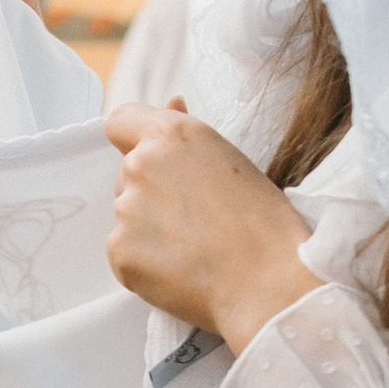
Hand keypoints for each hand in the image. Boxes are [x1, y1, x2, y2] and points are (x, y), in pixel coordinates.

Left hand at [104, 101, 318, 349]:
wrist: (270, 284)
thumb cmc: (265, 222)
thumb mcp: (234, 162)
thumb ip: (189, 137)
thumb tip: (170, 103)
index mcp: (172, 136)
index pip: (120, 121)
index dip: (134, 137)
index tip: (155, 157)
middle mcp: (140, 166)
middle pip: (127, 172)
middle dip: (152, 189)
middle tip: (197, 215)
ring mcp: (125, 210)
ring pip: (127, 212)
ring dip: (149, 225)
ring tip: (196, 245)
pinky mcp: (118, 251)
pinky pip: (125, 249)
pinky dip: (145, 258)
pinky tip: (182, 267)